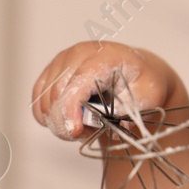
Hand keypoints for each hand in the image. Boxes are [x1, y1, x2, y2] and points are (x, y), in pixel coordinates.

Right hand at [30, 41, 179, 140]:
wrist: (135, 70)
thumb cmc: (142, 80)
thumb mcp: (149, 94)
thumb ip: (131, 108)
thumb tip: (110, 123)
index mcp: (104, 56)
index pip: (78, 82)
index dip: (71, 109)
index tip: (74, 131)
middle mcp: (78, 54)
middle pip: (56, 95)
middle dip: (68, 123)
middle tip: (88, 133)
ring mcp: (61, 61)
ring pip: (45, 101)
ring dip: (60, 122)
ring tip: (85, 126)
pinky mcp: (50, 72)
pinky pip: (38, 102)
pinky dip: (49, 117)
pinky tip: (70, 119)